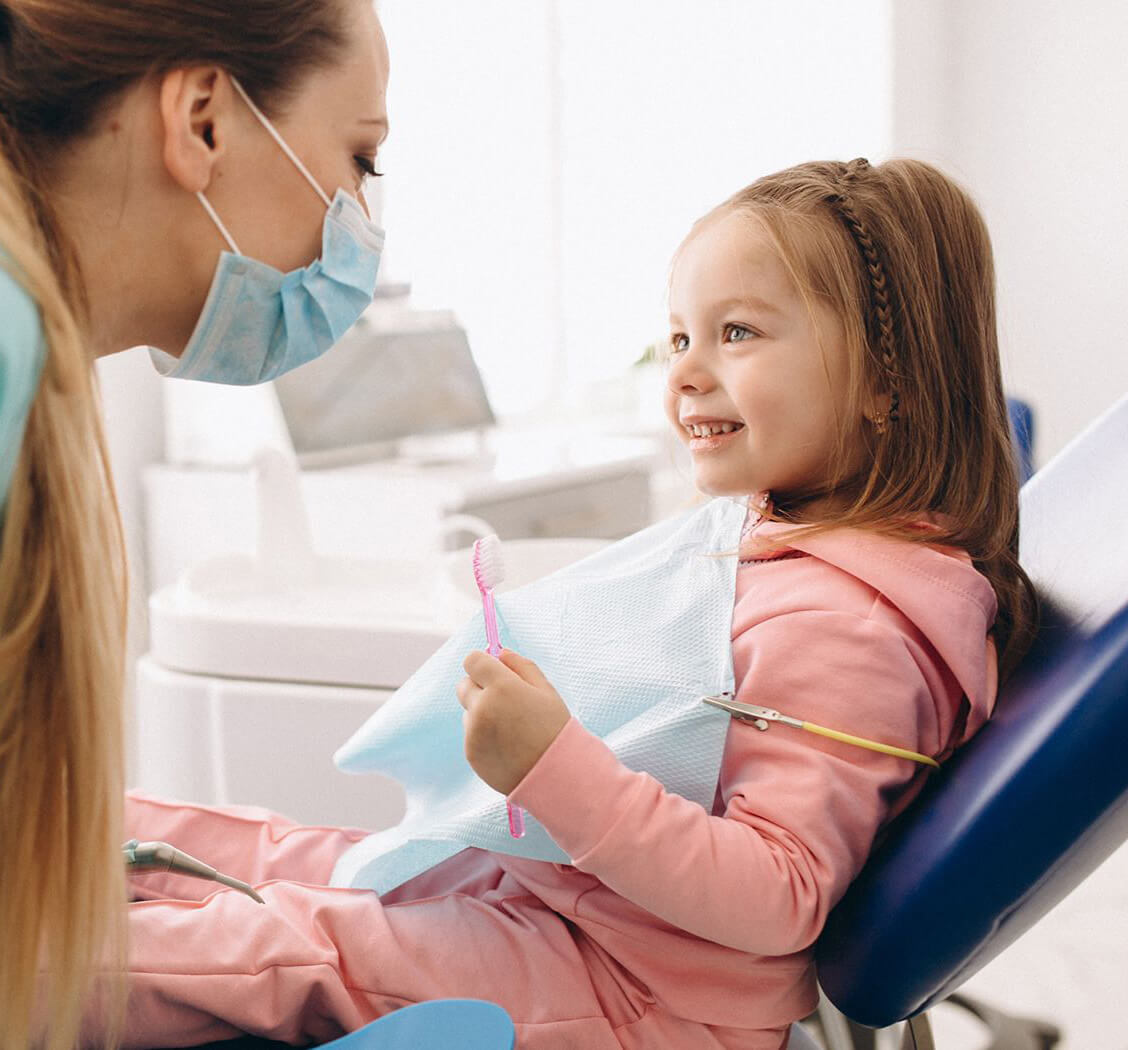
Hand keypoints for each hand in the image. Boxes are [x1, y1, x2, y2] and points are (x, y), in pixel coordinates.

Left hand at [457, 649, 570, 795]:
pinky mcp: (470, 752)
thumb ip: (521, 666)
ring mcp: (473, 732)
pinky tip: (507, 744)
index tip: (494, 671)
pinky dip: (483, 735)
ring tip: (511, 728)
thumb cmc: (554, 728)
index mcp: (501, 687)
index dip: (483, 663)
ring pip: (468, 711)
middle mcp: (482, 707)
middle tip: (503, 699)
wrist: (554, 774)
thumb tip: (500, 652)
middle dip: (479, 686)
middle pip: (464, 684)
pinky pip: (471, 734)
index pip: (472, 660)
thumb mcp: (546, 690)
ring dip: (482, 712)